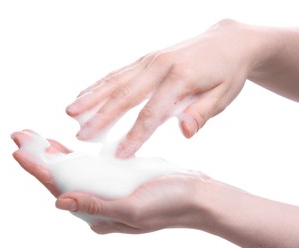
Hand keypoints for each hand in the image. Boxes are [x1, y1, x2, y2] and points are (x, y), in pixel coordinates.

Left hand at [12, 130, 210, 232]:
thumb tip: (59, 202)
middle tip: (20, 134)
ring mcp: (109, 191)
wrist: (198, 197)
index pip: (59, 189)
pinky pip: (90, 167)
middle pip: (62, 179)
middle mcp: (99, 204)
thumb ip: (96, 205)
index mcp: (99, 214)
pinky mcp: (120, 179)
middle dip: (40, 157)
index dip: (38, 169)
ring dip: (54, 154)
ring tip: (35, 138)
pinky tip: (66, 146)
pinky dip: (75, 155)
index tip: (18, 149)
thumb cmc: (170, 205)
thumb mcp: (132, 209)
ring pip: (73, 172)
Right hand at [66, 19, 261, 157]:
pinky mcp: (147, 58)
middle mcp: (161, 66)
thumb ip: (201, 114)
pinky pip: (119, 72)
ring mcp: (151, 59)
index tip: (119, 154)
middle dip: (102, 117)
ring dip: (92, 97)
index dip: (135, 136)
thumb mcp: (223, 97)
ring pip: (116, 81)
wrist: (228, 41)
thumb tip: (184, 133)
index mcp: (181, 78)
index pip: (152, 113)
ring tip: (70, 112)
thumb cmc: (227, 73)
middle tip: (80, 136)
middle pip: (126, 96)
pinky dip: (100, 83)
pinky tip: (86, 93)